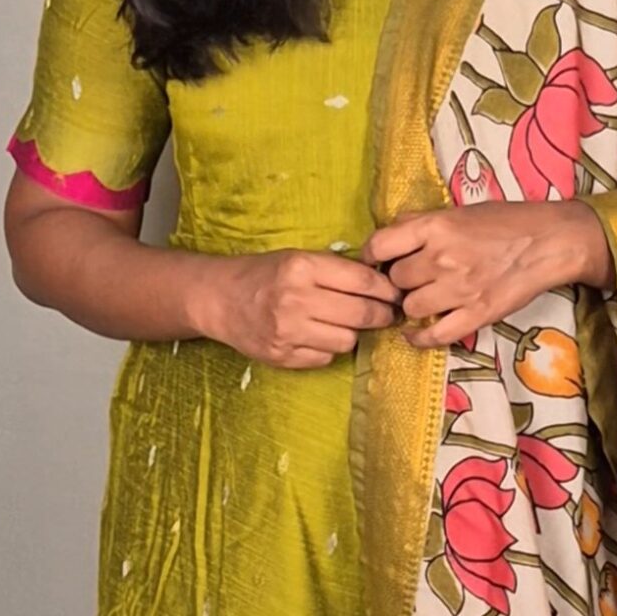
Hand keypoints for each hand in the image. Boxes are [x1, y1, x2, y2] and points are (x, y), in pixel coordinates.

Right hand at [197, 246, 400, 369]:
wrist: (219, 298)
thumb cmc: (265, 274)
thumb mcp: (299, 258)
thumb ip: (337, 270)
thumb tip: (384, 285)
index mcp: (302, 267)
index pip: (364, 282)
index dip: (388, 291)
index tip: (397, 294)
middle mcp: (295, 299)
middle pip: (362, 314)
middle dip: (382, 315)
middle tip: (387, 314)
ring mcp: (287, 331)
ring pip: (348, 340)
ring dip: (353, 333)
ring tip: (345, 323)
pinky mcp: (282, 356)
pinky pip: (326, 357)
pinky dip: (329, 348)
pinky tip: (319, 335)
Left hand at [363, 202, 612, 346]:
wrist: (552, 241)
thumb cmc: (507, 221)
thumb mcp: (460, 211)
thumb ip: (423, 221)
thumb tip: (391, 232)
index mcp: (436, 226)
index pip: (380, 245)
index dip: (372, 257)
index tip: (376, 263)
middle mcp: (442, 257)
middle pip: (396, 280)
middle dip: (400, 282)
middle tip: (413, 281)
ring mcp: (459, 288)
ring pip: (411, 308)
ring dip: (413, 306)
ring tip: (425, 300)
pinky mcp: (477, 314)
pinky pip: (435, 335)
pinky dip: (420, 338)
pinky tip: (415, 335)